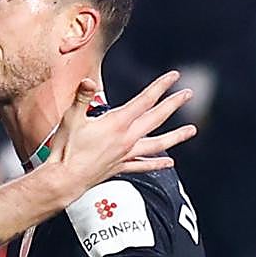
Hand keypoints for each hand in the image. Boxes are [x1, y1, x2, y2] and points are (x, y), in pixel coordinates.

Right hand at [45, 72, 194, 203]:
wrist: (64, 179)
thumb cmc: (66, 149)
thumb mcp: (71, 118)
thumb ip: (81, 97)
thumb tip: (88, 81)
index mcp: (117, 124)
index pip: (145, 100)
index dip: (160, 86)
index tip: (174, 77)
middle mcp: (126, 139)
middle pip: (156, 118)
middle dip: (173, 105)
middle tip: (188, 94)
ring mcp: (125, 155)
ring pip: (157, 144)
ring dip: (176, 136)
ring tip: (191, 131)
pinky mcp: (120, 167)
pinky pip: (143, 165)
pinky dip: (157, 163)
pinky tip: (169, 163)